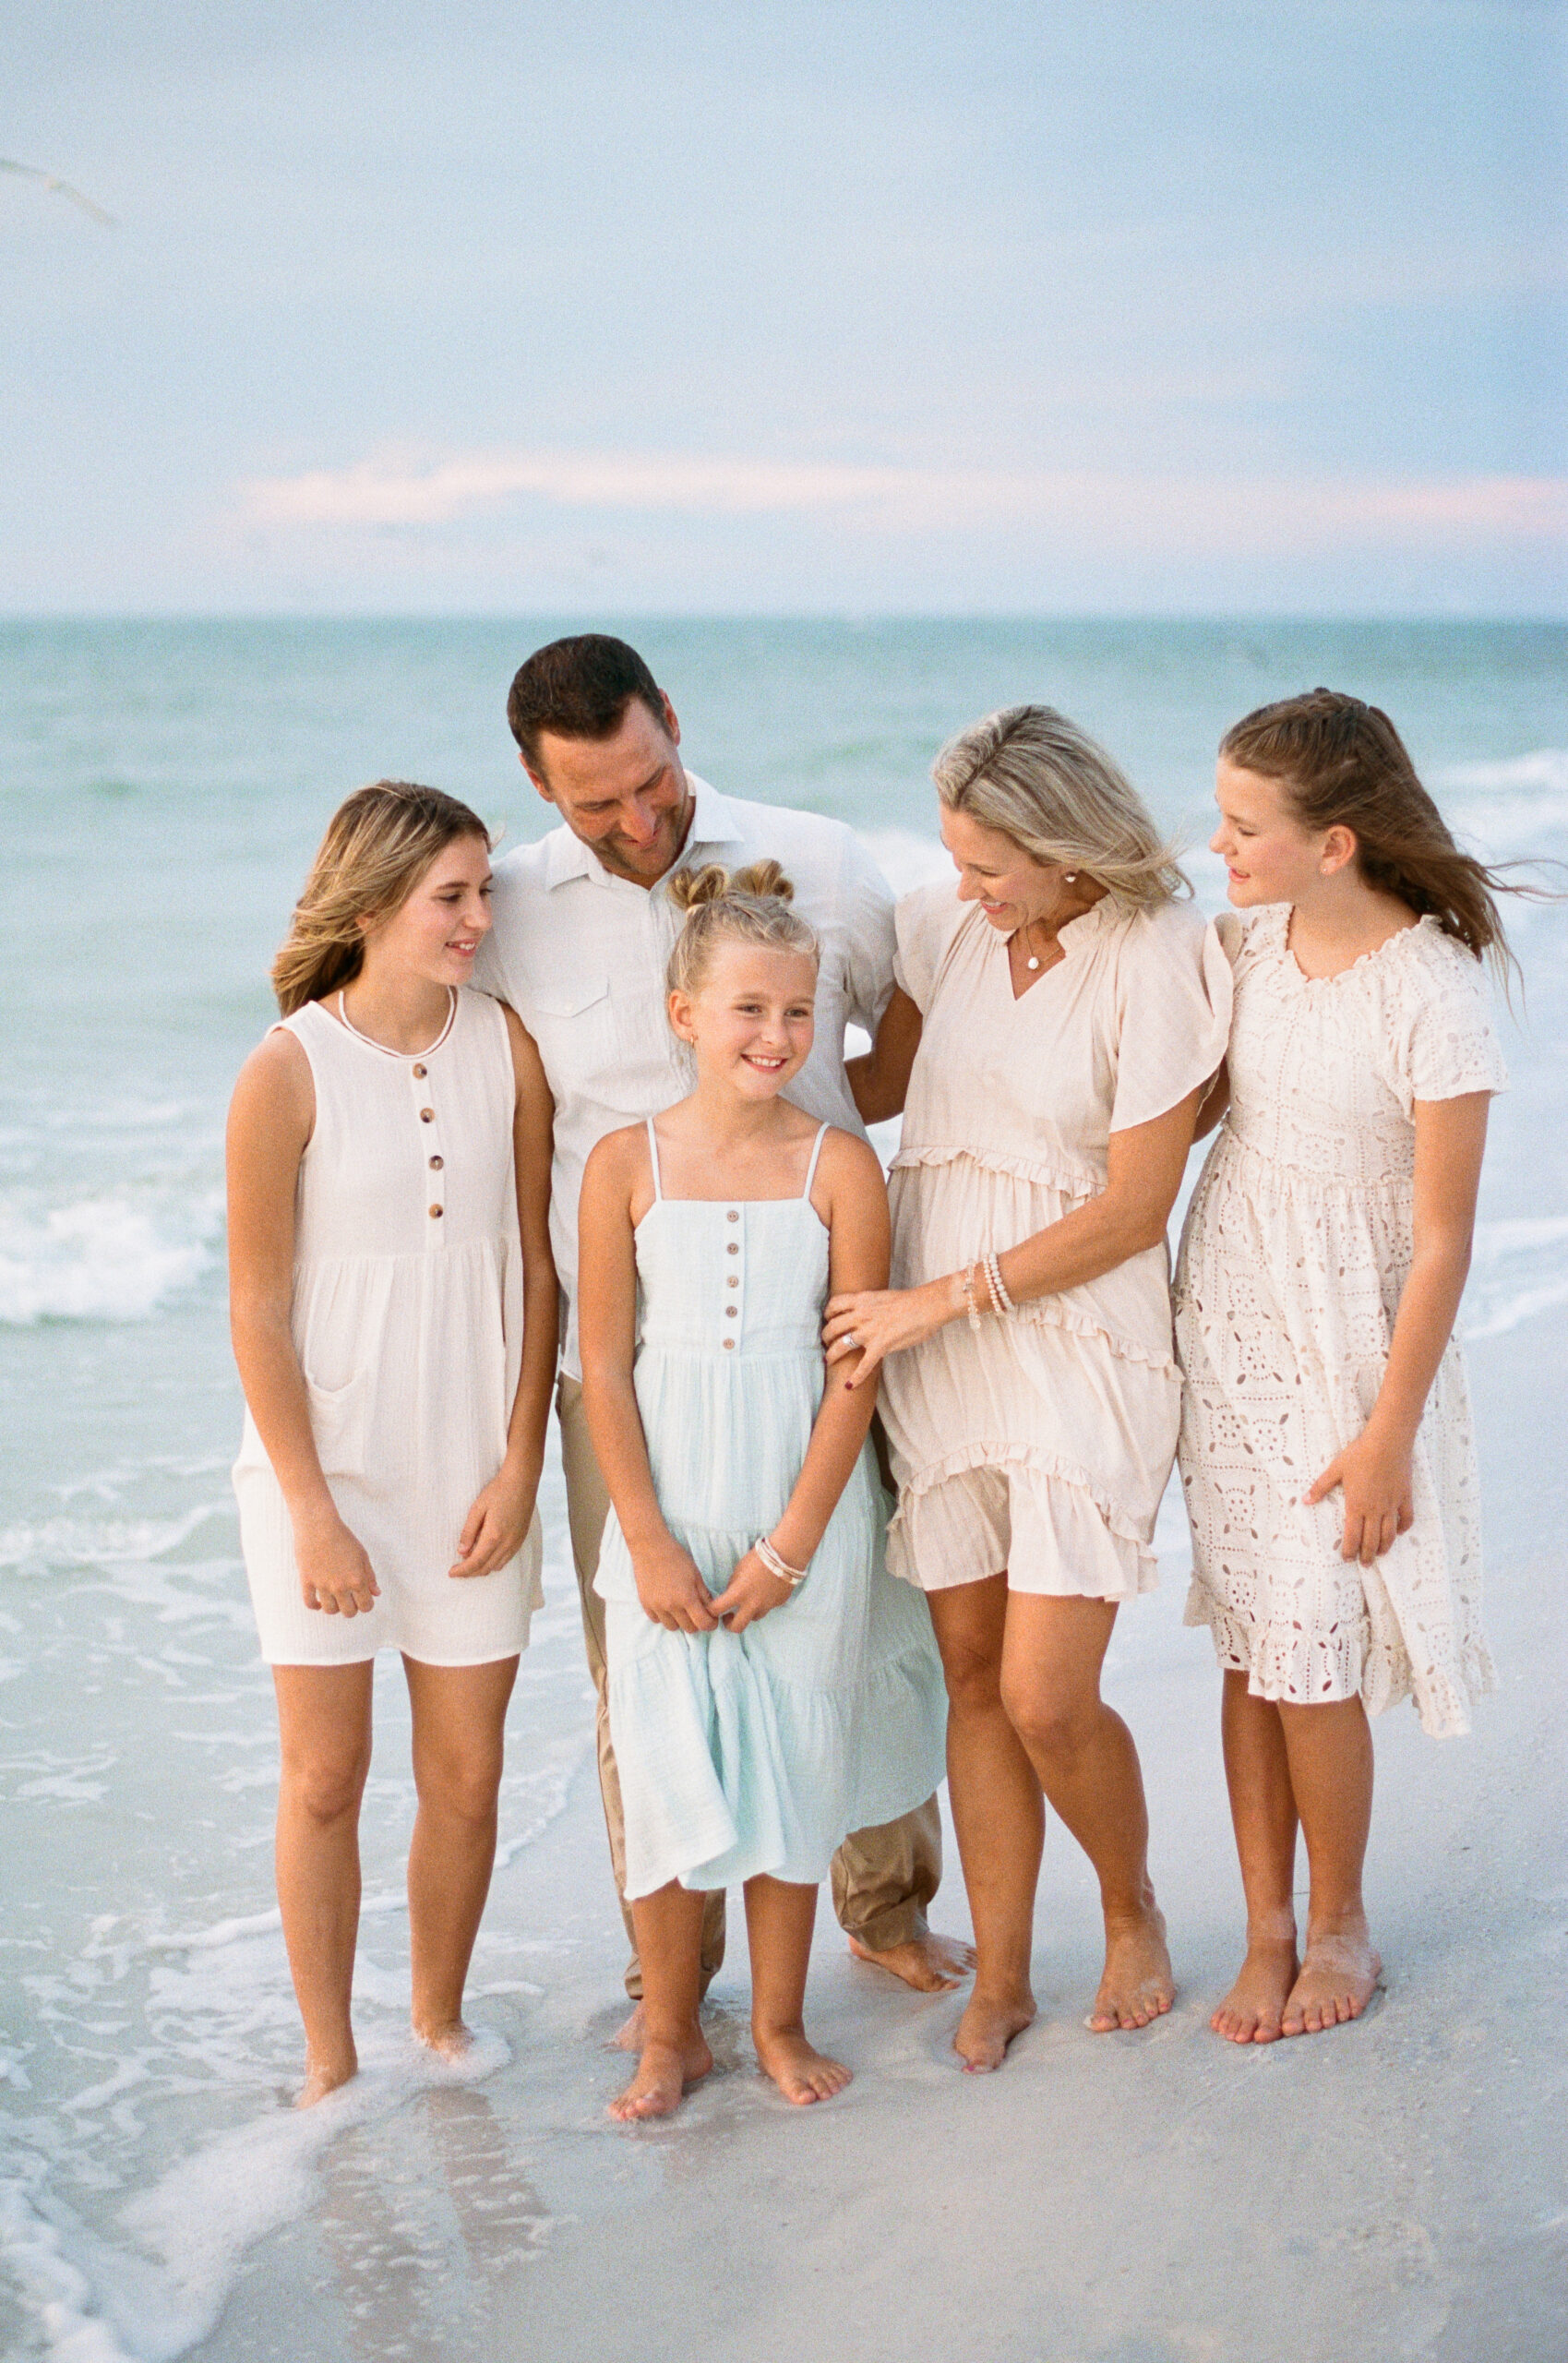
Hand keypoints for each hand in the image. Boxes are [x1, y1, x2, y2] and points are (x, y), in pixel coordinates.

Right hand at [293, 1504, 379, 1615]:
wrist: (318, 1525)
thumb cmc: (343, 1537)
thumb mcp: (362, 1555)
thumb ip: (370, 1576)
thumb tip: (376, 1593)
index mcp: (357, 1580)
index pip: (366, 1606)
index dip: (366, 1605)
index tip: (363, 1599)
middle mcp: (340, 1586)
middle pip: (348, 1612)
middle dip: (351, 1608)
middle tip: (349, 1599)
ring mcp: (322, 1585)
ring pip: (330, 1610)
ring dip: (334, 1607)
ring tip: (334, 1598)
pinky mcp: (307, 1581)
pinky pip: (309, 1603)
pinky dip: (315, 1606)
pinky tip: (319, 1601)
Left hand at [450, 1453, 541, 1578]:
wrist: (522, 1481)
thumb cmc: (498, 1491)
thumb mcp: (477, 1508)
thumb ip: (469, 1532)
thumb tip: (461, 1552)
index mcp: (494, 1536)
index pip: (475, 1562)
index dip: (462, 1571)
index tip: (451, 1573)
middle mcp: (507, 1543)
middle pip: (486, 1568)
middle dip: (470, 1573)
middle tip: (457, 1570)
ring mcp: (516, 1542)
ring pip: (497, 1566)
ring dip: (482, 1569)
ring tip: (469, 1563)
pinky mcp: (521, 1539)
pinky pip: (506, 1559)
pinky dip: (493, 1563)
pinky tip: (486, 1555)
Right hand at [631, 1532, 718, 1633]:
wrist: (651, 1548)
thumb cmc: (676, 1557)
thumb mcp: (696, 1574)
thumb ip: (704, 1595)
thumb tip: (710, 1610)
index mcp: (687, 1598)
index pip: (703, 1624)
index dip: (711, 1624)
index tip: (712, 1620)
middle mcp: (671, 1606)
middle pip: (689, 1629)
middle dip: (697, 1623)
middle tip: (698, 1613)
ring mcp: (656, 1606)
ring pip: (673, 1627)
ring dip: (680, 1622)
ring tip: (681, 1609)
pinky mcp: (645, 1604)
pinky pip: (657, 1620)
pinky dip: (664, 1617)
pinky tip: (667, 1606)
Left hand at [709, 1546, 795, 1632]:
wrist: (786, 1555)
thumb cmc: (759, 1558)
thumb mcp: (739, 1570)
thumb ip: (733, 1586)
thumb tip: (731, 1595)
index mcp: (739, 1593)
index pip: (717, 1610)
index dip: (711, 1610)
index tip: (712, 1608)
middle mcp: (753, 1604)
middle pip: (737, 1627)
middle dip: (729, 1624)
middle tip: (728, 1616)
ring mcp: (767, 1606)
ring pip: (754, 1618)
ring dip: (749, 1612)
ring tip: (749, 1600)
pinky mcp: (779, 1603)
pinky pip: (768, 1608)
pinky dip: (763, 1603)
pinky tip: (765, 1591)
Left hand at [823, 1278, 951, 1386]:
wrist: (926, 1306)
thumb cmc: (911, 1301)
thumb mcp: (883, 1296)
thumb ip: (871, 1305)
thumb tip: (868, 1313)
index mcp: (862, 1299)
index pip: (835, 1304)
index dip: (828, 1313)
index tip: (828, 1319)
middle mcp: (861, 1314)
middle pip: (833, 1326)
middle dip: (826, 1336)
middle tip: (826, 1342)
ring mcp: (869, 1332)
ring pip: (841, 1345)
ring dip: (832, 1354)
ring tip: (828, 1360)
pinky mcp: (880, 1346)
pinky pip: (863, 1365)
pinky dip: (856, 1377)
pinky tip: (849, 1385)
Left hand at [1304, 1427, 1414, 1563]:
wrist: (1387, 1443)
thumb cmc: (1360, 1454)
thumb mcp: (1335, 1469)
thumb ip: (1320, 1487)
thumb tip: (1304, 1500)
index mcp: (1356, 1505)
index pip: (1352, 1536)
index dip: (1350, 1550)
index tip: (1347, 1559)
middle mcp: (1375, 1510)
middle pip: (1372, 1540)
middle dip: (1367, 1555)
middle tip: (1365, 1564)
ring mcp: (1392, 1505)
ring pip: (1390, 1533)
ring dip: (1385, 1547)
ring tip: (1381, 1554)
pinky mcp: (1405, 1497)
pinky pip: (1407, 1518)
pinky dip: (1403, 1528)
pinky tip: (1399, 1533)